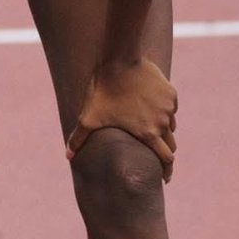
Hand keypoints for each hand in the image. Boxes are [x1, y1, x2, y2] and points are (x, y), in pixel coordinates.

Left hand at [66, 59, 177, 181]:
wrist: (120, 60)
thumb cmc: (103, 91)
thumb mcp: (88, 117)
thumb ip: (78, 139)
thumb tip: (68, 156)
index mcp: (147, 133)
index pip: (166, 159)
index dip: (167, 171)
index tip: (165, 177)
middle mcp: (162, 123)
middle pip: (171, 144)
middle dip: (165, 152)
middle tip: (158, 156)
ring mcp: (168, 107)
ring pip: (170, 124)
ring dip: (163, 129)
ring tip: (150, 127)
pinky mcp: (170, 93)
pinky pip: (170, 107)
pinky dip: (163, 110)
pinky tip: (152, 106)